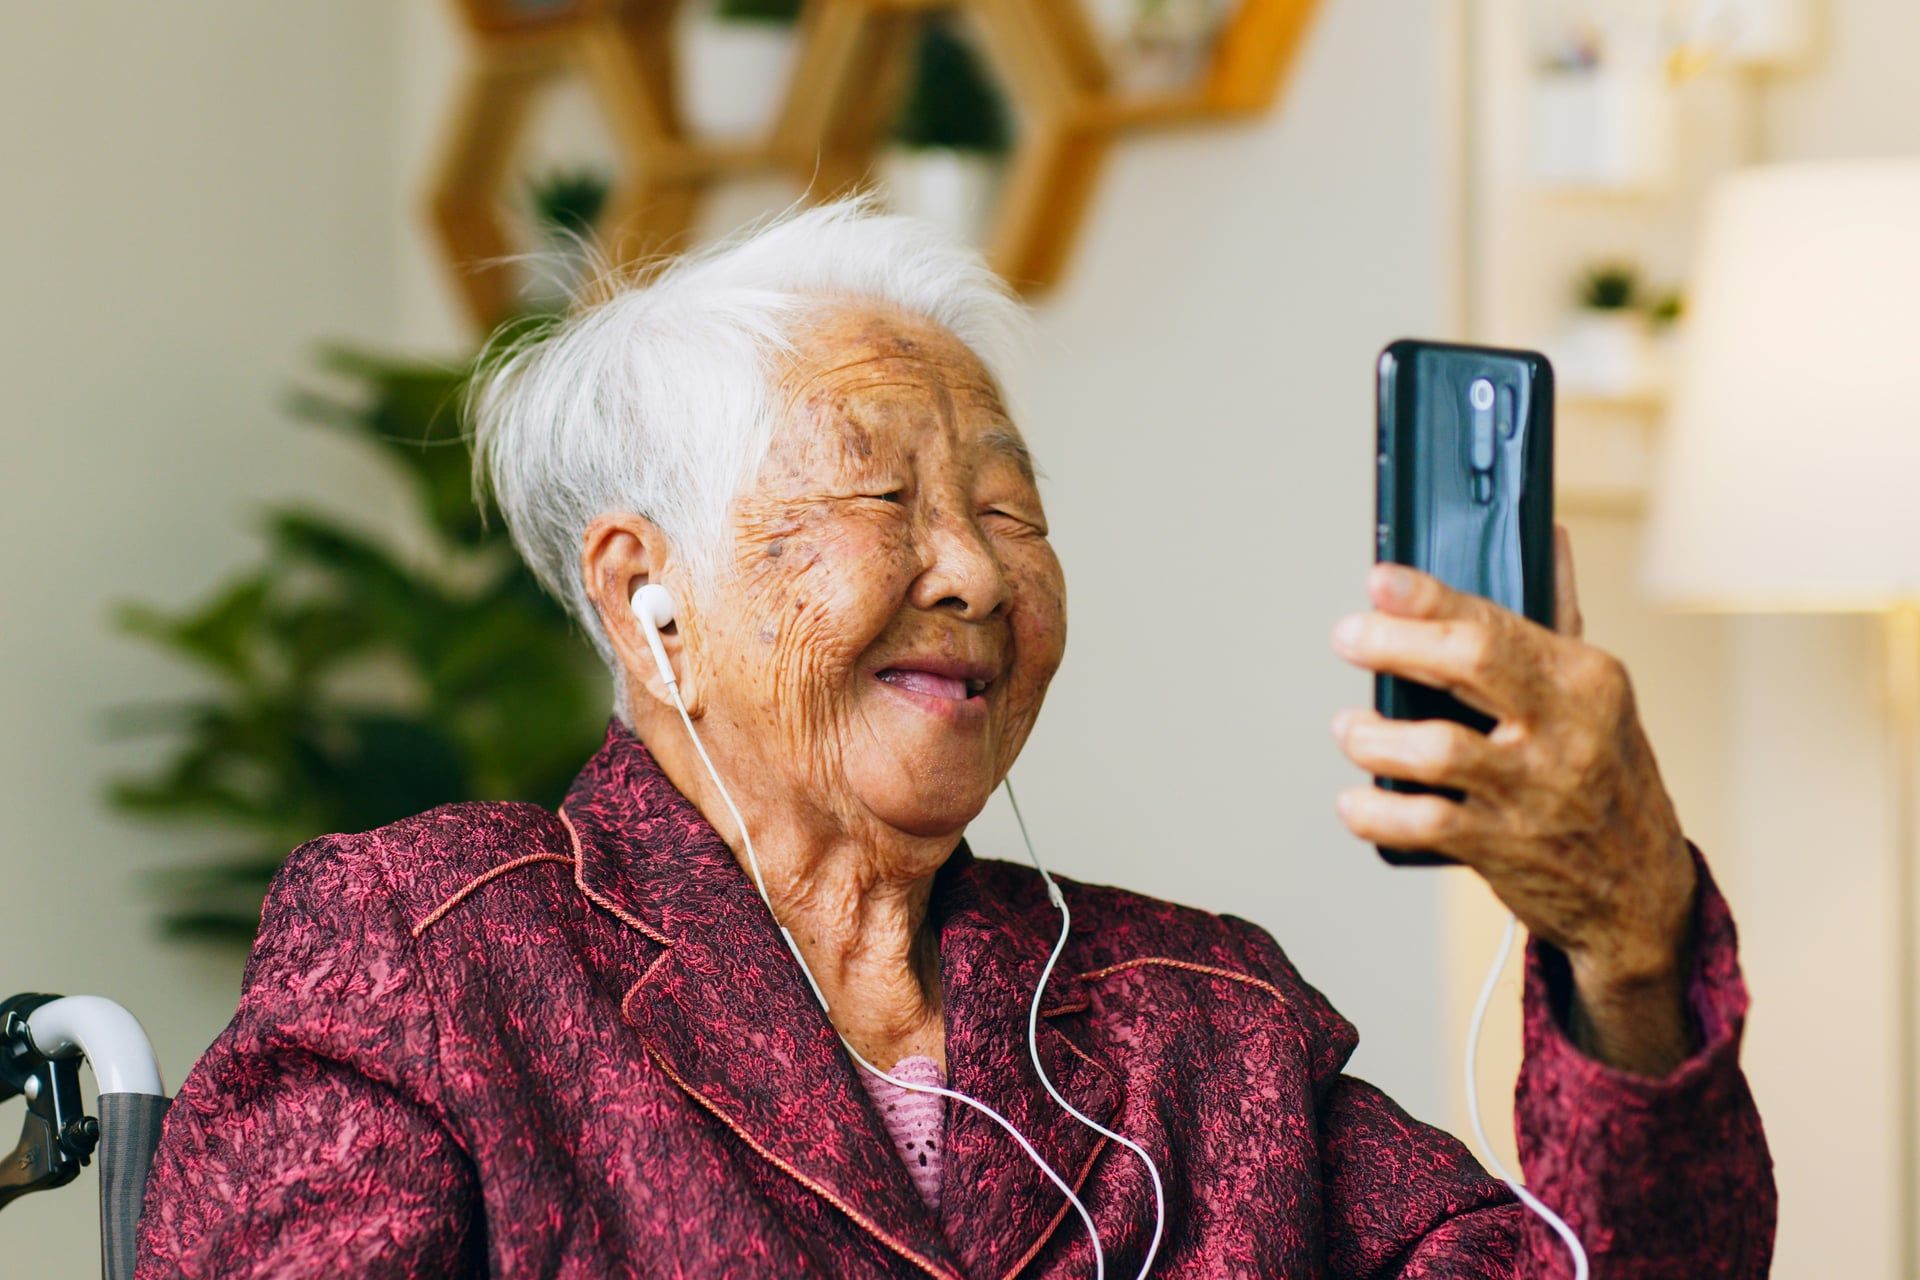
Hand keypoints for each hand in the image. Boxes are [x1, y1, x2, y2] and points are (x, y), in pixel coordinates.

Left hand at [1329, 527, 1698, 1074]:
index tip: (1380, 581)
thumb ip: (1559, 616)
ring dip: (1373, 736)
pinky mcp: (1505, 847)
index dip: (1429, 596)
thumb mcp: (1597, 694)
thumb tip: (1550, 535)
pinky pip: (1422, 823)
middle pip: (1468, 662)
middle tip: (1348, 636)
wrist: (1640, 893)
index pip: (1497, 620)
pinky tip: (1354, 799)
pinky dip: (1374, 811)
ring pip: (1434, 749)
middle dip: (1393, 642)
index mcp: (1586, 678)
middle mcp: (1566, 730)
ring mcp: (1535, 792)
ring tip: (1351, 728)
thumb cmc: (1606, 777)